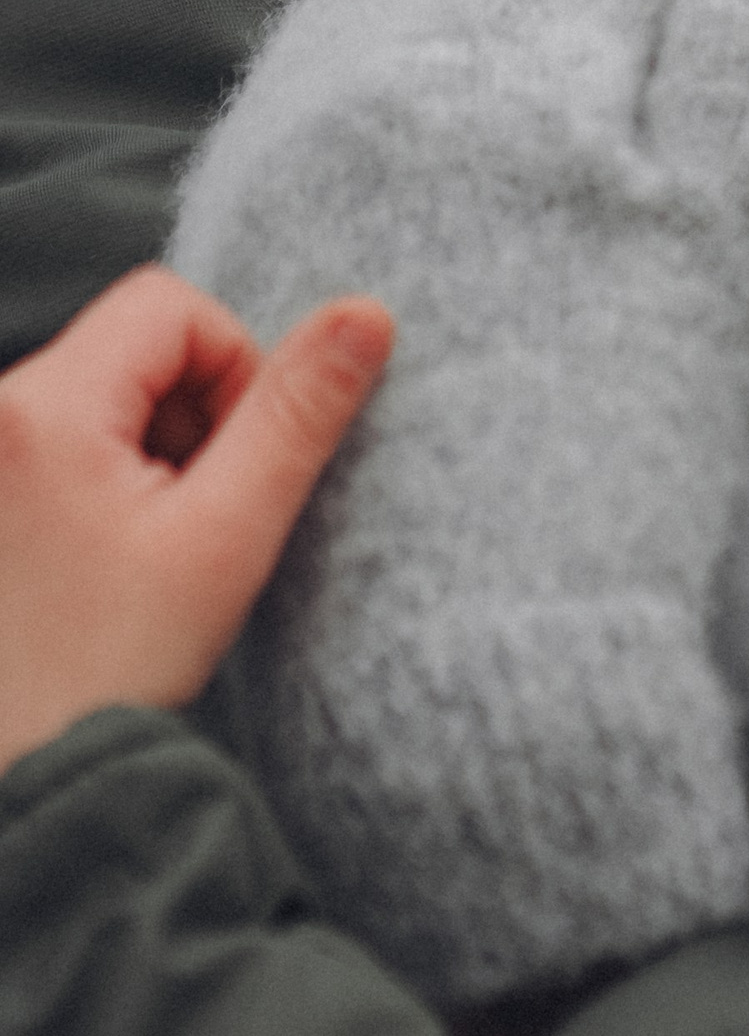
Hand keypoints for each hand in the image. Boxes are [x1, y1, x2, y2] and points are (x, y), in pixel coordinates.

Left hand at [0, 266, 392, 772]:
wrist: (20, 792)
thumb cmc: (110, 674)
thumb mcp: (226, 538)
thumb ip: (297, 414)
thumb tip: (366, 312)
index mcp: (37, 408)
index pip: (170, 305)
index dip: (233, 368)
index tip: (230, 471)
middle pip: (131, 346)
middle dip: (189, 414)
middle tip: (191, 516)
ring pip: (99, 393)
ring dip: (148, 449)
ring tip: (146, 548)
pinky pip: (58, 440)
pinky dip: (103, 479)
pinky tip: (106, 561)